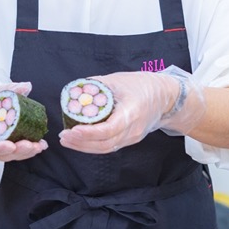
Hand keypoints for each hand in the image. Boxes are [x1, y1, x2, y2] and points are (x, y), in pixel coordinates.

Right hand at [0, 80, 47, 161]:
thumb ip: (10, 88)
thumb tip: (26, 86)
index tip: (11, 146)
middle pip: (3, 154)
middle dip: (19, 151)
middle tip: (31, 145)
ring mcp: (1, 145)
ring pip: (12, 155)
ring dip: (27, 153)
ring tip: (40, 146)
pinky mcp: (10, 144)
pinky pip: (19, 151)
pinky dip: (30, 150)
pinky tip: (42, 144)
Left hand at [58, 67, 205, 154]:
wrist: (164, 97)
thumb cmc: (141, 85)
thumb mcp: (118, 80)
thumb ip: (96, 85)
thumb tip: (75, 90)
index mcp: (132, 113)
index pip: (109, 129)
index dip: (89, 132)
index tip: (73, 130)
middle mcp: (133, 129)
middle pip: (105, 143)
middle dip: (81, 142)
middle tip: (63, 136)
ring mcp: (132, 137)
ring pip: (106, 148)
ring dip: (84, 146)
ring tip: (67, 140)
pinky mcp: (129, 139)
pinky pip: (109, 146)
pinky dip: (93, 145)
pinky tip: (79, 141)